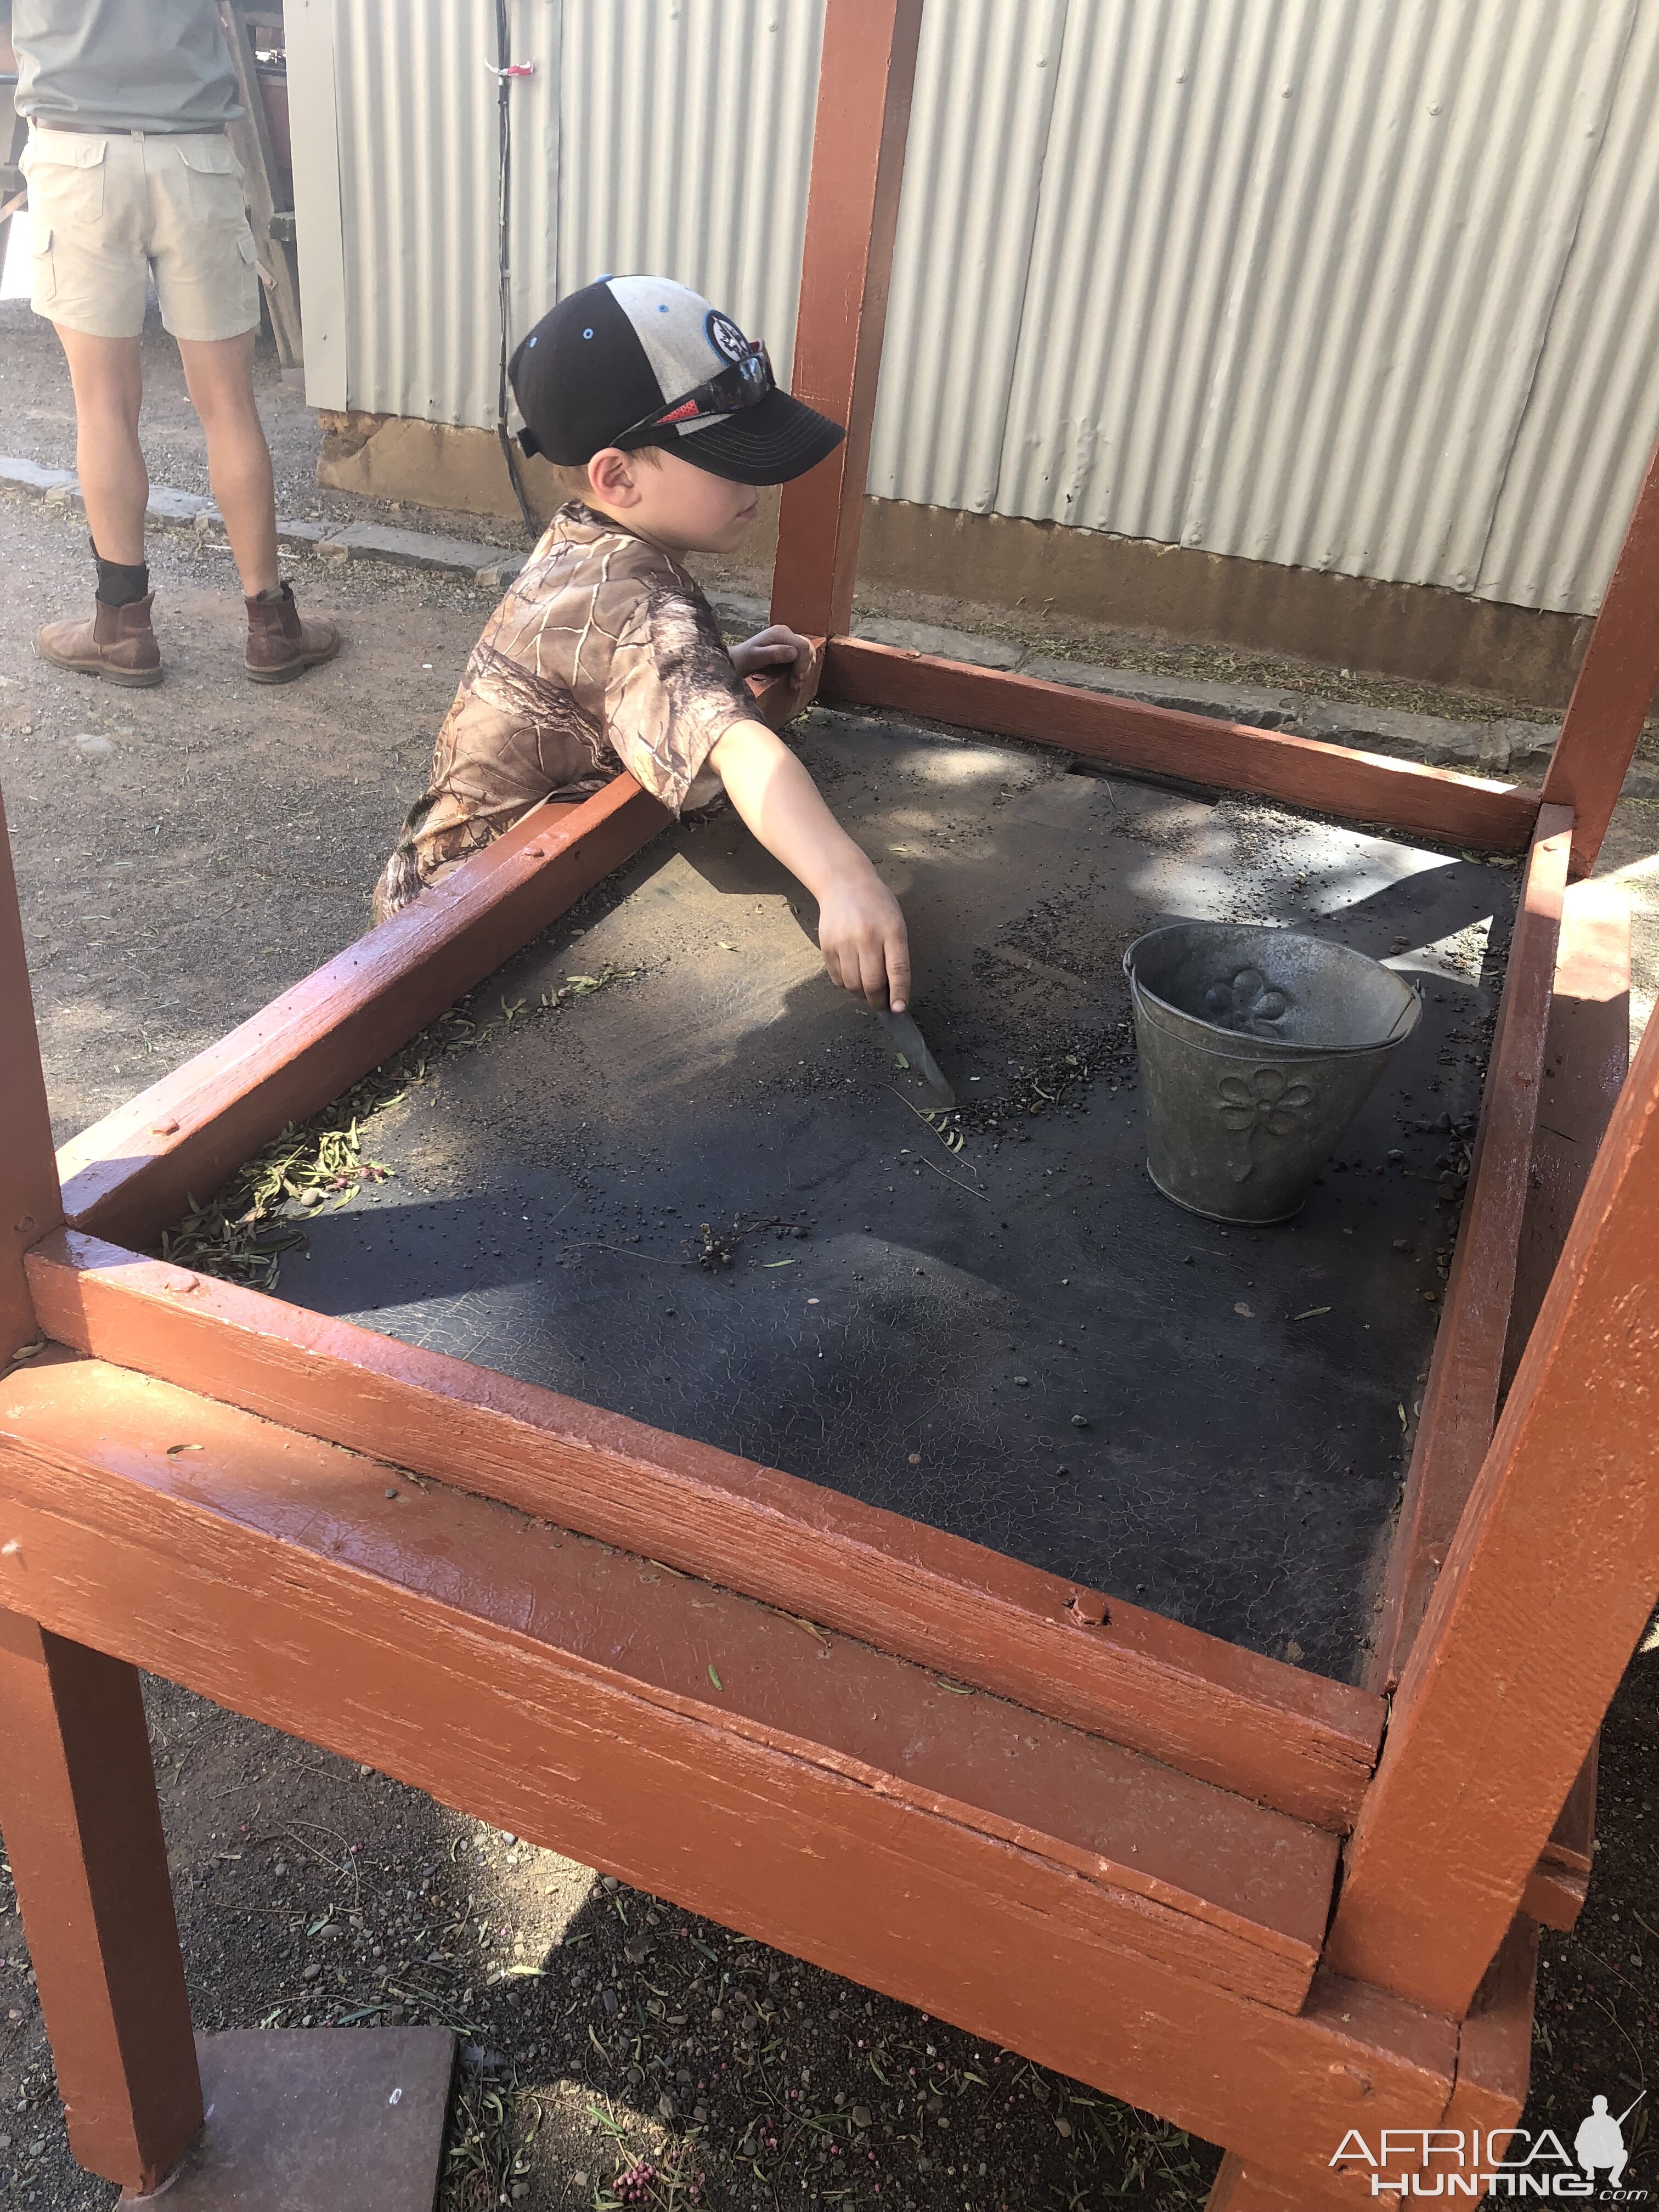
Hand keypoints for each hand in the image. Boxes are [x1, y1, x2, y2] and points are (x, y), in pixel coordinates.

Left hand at [729, 623, 813, 694]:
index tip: (797, 679)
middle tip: (795, 684)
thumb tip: (794, 653)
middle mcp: (786, 632)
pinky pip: (802, 656)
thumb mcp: (755, 657)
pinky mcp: (788, 646)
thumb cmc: (743, 660)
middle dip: (805, 668)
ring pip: (807, 653)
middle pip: (808, 649)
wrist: (736, 661)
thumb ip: (774, 654)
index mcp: (780, 633)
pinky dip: (802, 667)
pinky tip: (795, 677)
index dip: (803, 664)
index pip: (803, 647)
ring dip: (805, 669)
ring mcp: (788, 639)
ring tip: (795, 682)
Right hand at [816, 860, 911, 1012]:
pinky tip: (852, 977)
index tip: (898, 1009)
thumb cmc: (876, 905)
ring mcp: (844, 942)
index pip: (897, 969)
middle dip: (878, 1000)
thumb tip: (893, 989)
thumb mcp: (895, 923)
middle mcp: (867, 937)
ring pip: (852, 984)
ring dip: (861, 995)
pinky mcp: (827, 946)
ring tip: (866, 991)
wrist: (844, 883)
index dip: (899, 993)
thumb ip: (896, 953)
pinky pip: (837, 978)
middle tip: (881, 1004)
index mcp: (891, 931)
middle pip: (872, 982)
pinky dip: (846, 985)